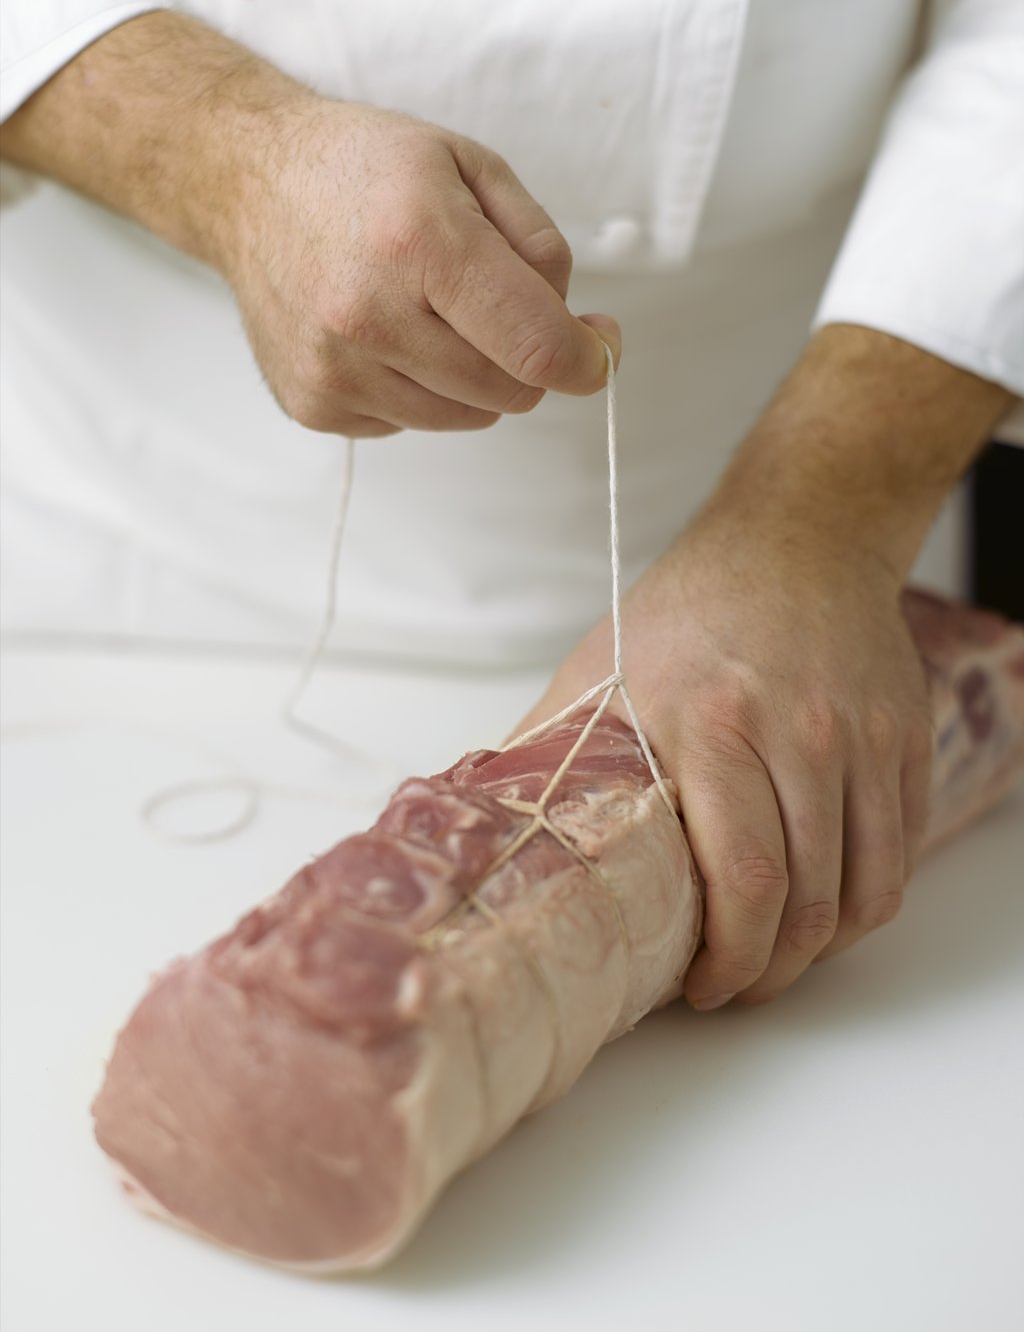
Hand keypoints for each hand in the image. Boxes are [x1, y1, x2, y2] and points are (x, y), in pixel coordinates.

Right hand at [0, 11, 617, 438]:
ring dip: (470, 379)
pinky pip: (407, 424)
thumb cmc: (366, 170)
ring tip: (430, 314)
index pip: (535, 348)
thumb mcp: (472, 167)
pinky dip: (416, 390)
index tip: (595, 351)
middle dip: (524, 360)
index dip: (585, 361)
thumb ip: (542, 250)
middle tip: (500, 312)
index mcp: (420, 242)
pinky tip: (383, 334)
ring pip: (464, 418)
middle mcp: (370, 315)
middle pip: (507, 392)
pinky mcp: (313, 403)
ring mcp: (335, 368)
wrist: (246, 182)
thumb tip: (582, 335)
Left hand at [514, 508, 934, 1008]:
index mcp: (712, 724)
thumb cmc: (687, 610)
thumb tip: (489, 828)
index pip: (746, 882)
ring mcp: (864, 737)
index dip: (729, 961)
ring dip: (824, 948)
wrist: (796, 540)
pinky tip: (826, 903)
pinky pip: (903, 850)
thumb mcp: (599, 668)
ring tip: (782, 956)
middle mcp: (801, 733)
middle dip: (773, 972)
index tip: (699, 988)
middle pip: (810, 904)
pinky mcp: (907, 737)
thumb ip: (549, 751)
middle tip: (737, 986)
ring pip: (868, 890)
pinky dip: (867, 896)